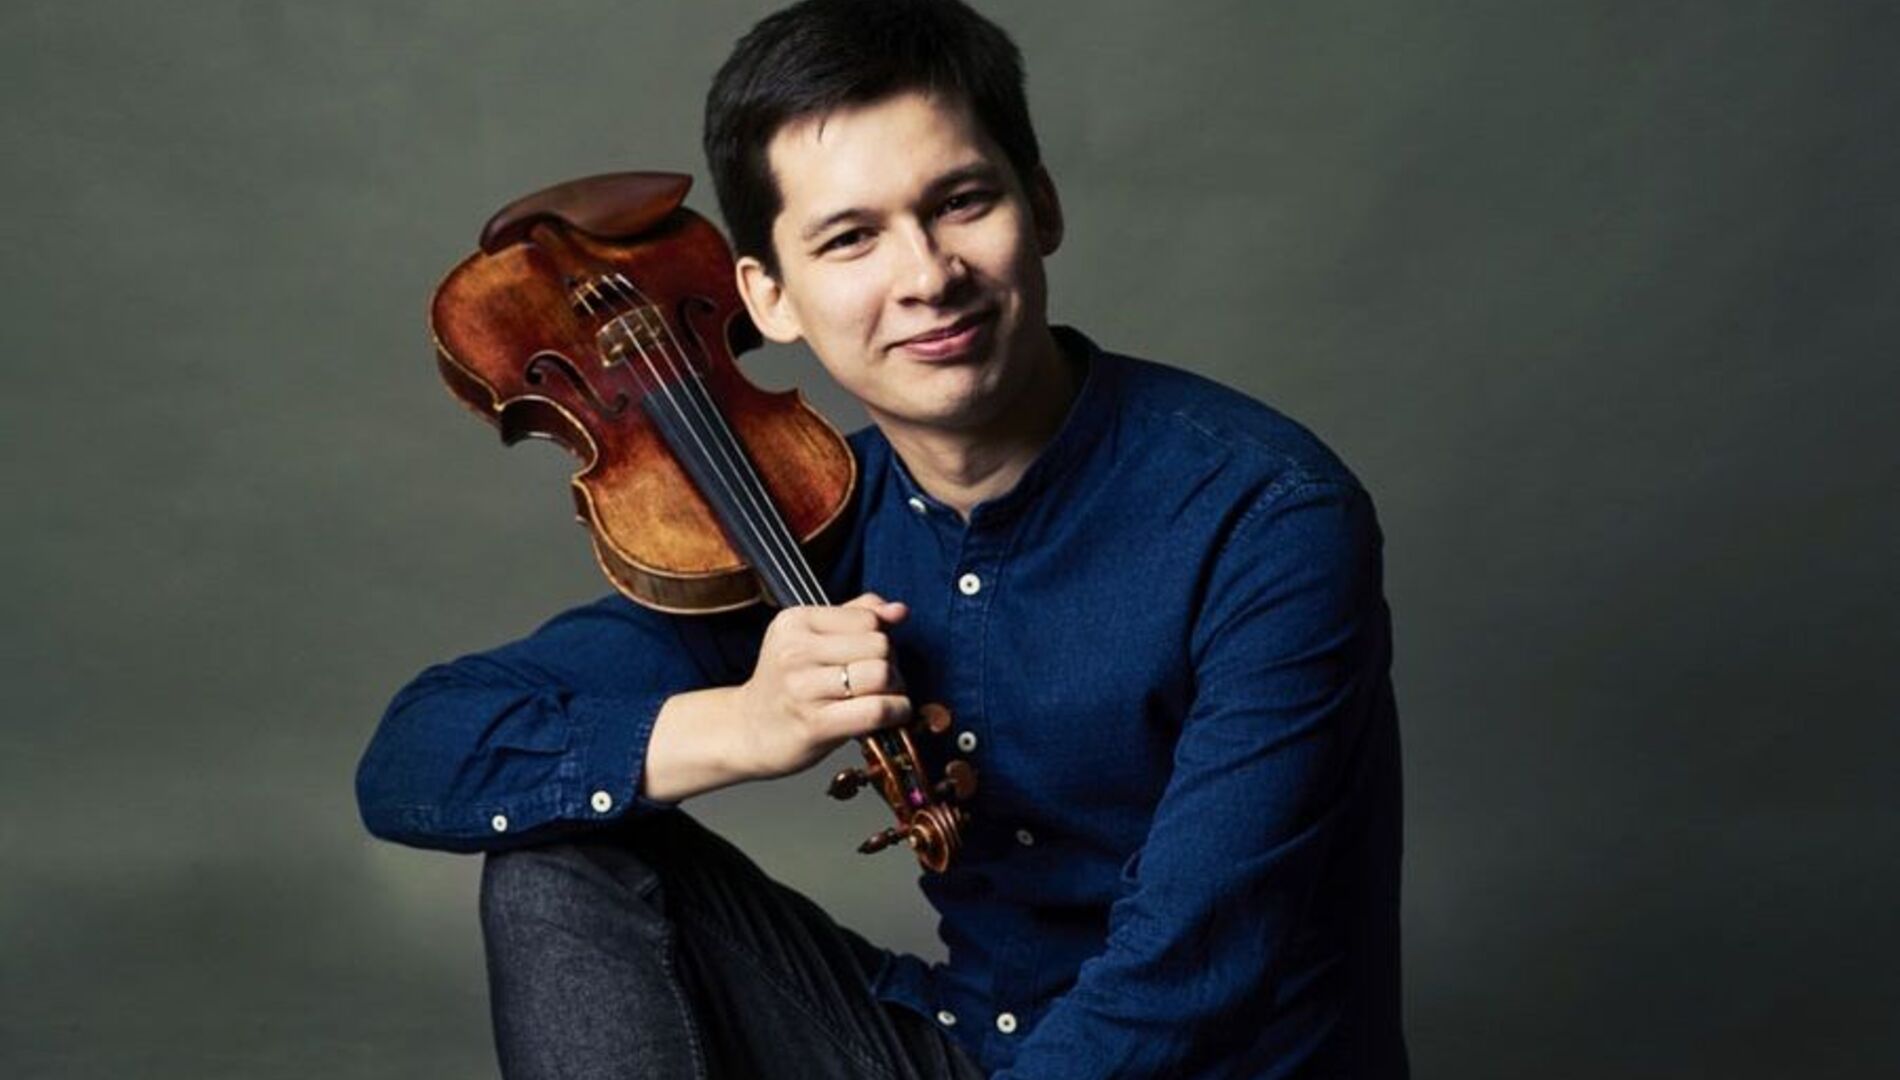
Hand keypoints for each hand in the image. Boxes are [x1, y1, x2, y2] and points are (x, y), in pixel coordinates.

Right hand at [730, 592, 910, 780]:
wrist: (747, 731)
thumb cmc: (786, 686)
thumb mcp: (810, 638)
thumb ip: (856, 616)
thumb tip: (898, 610)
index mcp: (795, 621)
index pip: (868, 617)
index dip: (882, 636)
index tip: (871, 656)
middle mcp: (795, 651)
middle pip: (879, 645)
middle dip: (891, 663)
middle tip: (879, 681)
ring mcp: (803, 688)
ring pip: (882, 675)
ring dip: (896, 690)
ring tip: (883, 697)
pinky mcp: (815, 723)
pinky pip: (876, 710)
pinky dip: (895, 712)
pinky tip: (890, 715)